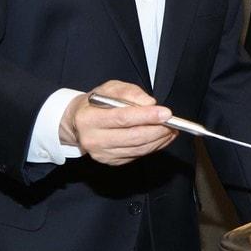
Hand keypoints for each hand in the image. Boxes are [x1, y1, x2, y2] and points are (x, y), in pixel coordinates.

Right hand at [60, 80, 176, 166]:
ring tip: (172, 129)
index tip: (166, 113)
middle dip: (158, 130)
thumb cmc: (96, 103)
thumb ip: (129, 92)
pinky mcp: (110, 161)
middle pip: (133, 137)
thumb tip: (149, 103)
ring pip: (138, 148)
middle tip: (173, 122)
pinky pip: (138, 155)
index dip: (147, 116)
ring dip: (159, 139)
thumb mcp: (109, 88)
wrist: (77, 122)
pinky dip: (153, 146)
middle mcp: (93, 139)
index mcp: (88, 118)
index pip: (122, 118)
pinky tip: (161, 137)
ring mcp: (101, 153)